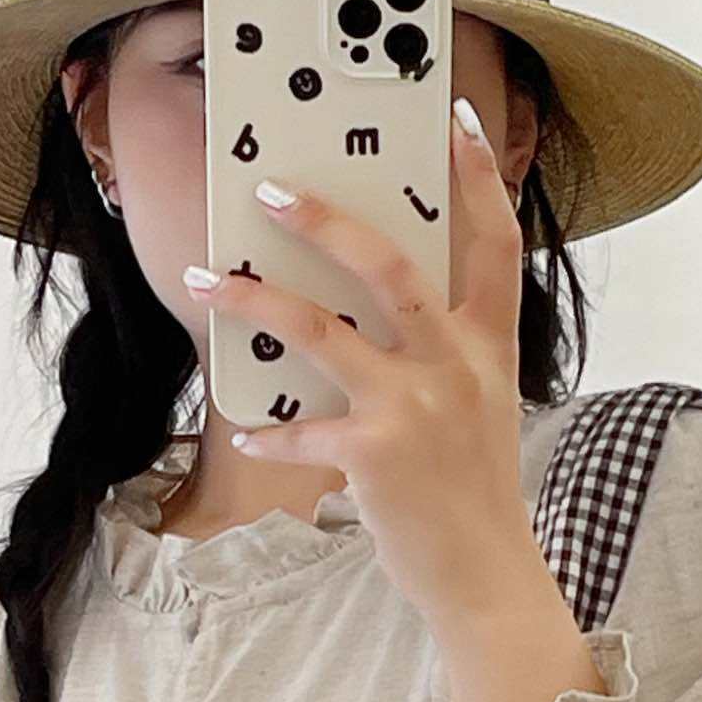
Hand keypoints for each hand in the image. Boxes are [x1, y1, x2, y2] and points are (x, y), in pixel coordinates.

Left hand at [184, 99, 552, 631]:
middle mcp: (456, 365)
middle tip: (273, 188)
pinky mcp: (374, 453)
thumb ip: (447, 357)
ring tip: (206, 278)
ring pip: (321, 328)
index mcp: (488, 347)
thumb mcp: (481, 410)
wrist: (487, 578)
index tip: (455, 123)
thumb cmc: (475, 495)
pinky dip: (272, 432)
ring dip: (254, 297)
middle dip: (325, 219)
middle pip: (389, 265)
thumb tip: (376, 318)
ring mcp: (415, 406)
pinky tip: (251, 431)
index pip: (495, 244)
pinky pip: (303, 429)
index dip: (478, 179)